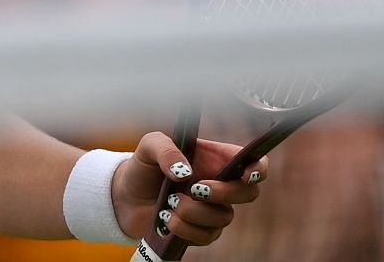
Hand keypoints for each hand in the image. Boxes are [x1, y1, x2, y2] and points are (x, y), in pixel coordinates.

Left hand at [112, 133, 266, 248]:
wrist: (125, 197)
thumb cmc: (143, 166)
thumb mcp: (149, 146)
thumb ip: (165, 149)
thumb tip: (184, 172)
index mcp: (215, 158)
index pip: (253, 162)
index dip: (258, 169)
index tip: (246, 175)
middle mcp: (219, 184)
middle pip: (247, 193)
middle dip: (224, 193)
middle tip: (196, 189)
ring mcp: (211, 210)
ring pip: (224, 218)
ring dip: (194, 211)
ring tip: (169, 202)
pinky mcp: (200, 231)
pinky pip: (206, 236)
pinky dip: (185, 228)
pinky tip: (166, 218)